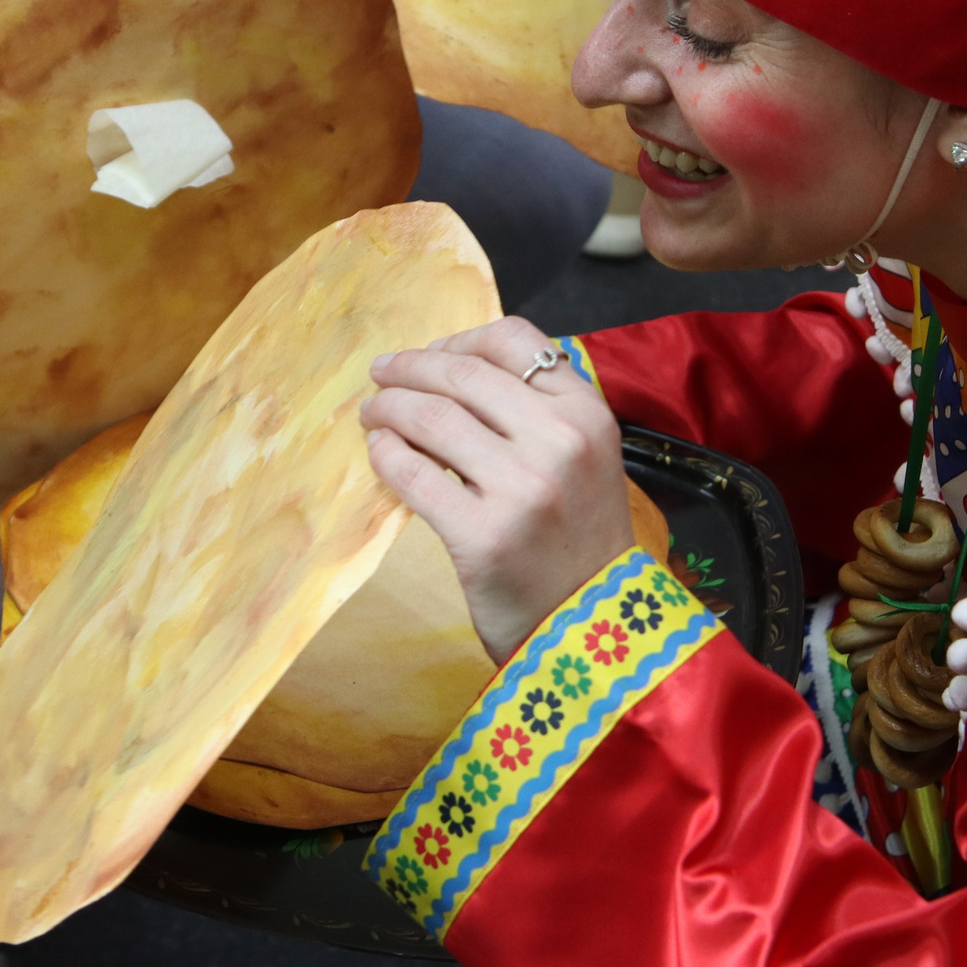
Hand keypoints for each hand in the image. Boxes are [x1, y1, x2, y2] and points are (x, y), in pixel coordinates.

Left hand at [360, 318, 633, 662]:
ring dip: (388, 406)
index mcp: (587, 415)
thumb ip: (535, 413)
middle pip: (462, 374)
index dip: (460, 337)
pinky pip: (413, 473)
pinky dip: (385, 453)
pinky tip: (379, 451)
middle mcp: (559, 442)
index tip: (432, 353)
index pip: (514, 340)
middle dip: (410, 368)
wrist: (594, 628)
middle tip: (381, 375)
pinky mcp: (481, 535)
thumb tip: (446, 371)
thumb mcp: (583, 460)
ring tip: (372, 413)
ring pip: (431, 417)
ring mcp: (521, 488)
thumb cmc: (579, 540)